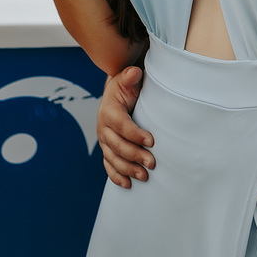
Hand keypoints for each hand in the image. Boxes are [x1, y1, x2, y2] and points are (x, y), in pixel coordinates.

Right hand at [97, 66, 154, 187]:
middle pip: (117, 145)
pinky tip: (127, 185)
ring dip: (127, 169)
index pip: (122, 125)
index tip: (152, 141)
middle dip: (134, 155)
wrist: (117, 94)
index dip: (135, 134)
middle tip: (152, 163)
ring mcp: (104, 140)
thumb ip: (130, 76)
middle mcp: (103, 128)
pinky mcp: (107, 149)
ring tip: (144, 176)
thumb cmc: (126, 87)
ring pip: (113, 158)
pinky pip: (108, 165)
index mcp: (108, 111)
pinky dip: (116, 176)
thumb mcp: (128, 79)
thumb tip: (134, 72)